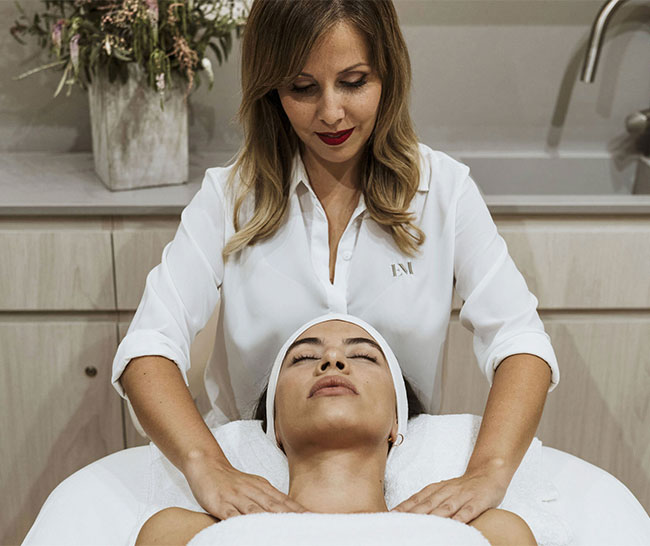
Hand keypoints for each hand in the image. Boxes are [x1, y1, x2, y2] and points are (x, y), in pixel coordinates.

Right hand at [183, 454, 307, 520]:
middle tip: (305, 525)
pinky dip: (242, 523)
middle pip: (274, 506)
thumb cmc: (232, 480)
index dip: (299, 510)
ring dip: (270, 520)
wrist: (208, 466)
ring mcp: (237, 497)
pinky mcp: (221, 504)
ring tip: (284, 530)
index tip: (312, 517)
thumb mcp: (255, 486)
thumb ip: (270, 498)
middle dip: (290, 516)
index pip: (285, 501)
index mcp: (263, 487)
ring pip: (256, 511)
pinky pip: (232, 516)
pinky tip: (249, 530)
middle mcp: (253, 491)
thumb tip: (289, 510)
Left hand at [389, 465, 509, 523]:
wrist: (488, 473)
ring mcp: (462, 496)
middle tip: (400, 523)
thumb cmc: (462, 487)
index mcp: (435, 489)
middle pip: (427, 504)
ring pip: (445, 508)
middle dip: (413, 514)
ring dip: (432, 517)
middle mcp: (446, 491)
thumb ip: (427, 502)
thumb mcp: (442, 491)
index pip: (416, 499)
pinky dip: (460, 518)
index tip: (390, 516)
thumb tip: (407, 514)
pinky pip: (468, 511)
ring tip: (421, 527)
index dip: (403, 508)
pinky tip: (454, 526)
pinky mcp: (478, 501)